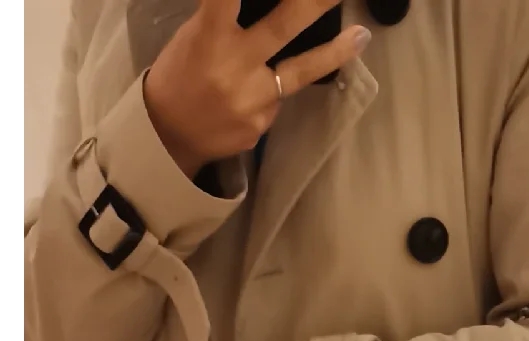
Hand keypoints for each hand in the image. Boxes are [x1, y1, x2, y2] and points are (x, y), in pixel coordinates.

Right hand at [145, 1, 371, 176]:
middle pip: (283, 26)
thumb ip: (225, 19)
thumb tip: (261, 5)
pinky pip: (278, 98)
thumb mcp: (193, 37)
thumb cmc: (178, 77)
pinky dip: (274, 90)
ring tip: (361, 36)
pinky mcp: (261, 126)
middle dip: (315, 3)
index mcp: (208, 37)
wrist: (167, 139)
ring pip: (301, 72)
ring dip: (335, 52)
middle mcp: (234, 67)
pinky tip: (254, 93)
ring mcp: (252, 100)